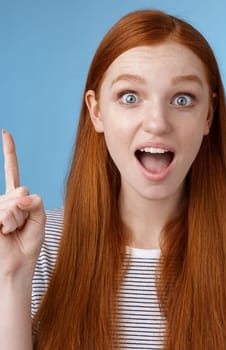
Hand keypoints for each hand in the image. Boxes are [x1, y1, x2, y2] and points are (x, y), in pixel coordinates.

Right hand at [0, 129, 44, 276]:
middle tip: (19, 227)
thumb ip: (35, 202)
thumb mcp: (39, 220)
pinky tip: (4, 231)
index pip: (12, 171)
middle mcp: (2, 200)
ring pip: (13, 202)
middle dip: (25, 211)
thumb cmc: (27, 245)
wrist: (14, 266)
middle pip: (21, 192)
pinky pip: (3, 210)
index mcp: (16, 199)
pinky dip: (8, 222)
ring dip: (16, 220)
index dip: (9, 152)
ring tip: (10, 231)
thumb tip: (21, 192)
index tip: (5, 132)